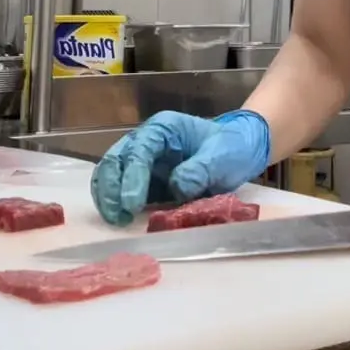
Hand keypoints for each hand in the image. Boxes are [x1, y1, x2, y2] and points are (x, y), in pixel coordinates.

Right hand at [91, 109, 270, 225]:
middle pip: (116, 160)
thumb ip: (200, 169)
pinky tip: (123, 220)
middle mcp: (147, 141)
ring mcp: (144, 162)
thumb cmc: (231, 146)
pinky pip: (124, 191)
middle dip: (111, 188)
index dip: (132, 177)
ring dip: (109, 197)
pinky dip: (118, 204)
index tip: (132, 204)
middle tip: (117, 216)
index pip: (139, 149)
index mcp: (163, 129)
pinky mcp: (146, 181)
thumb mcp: (222, 155)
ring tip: (117, 220)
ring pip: (112, 174)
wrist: (240, 150)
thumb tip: (178, 186)